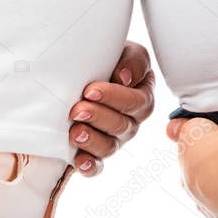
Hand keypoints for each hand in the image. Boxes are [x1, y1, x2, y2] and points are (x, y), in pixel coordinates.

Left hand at [68, 41, 154, 175]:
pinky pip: (97, 166)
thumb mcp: (125, 51)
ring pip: (109, 147)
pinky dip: (89, 165)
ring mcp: (115, 139)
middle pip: (121, 126)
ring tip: (74, 132)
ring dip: (91, 141)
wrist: (88, 67)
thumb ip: (133, 61)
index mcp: (142, 96)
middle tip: (77, 109)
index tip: (90, 90)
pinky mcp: (97, 152)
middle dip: (98, 117)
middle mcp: (131, 121)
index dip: (113, 98)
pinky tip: (79, 161)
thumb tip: (124, 77)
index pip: (135, 102)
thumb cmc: (109, 59)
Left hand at [168, 117, 217, 217]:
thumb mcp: (192, 129)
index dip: (205, 172)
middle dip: (216, 192)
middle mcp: (203, 202)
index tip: (217, 165)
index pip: (193, 179)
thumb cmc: (214, 146)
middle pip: (207, 200)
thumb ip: (181, 129)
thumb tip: (171, 130)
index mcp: (190, 178)